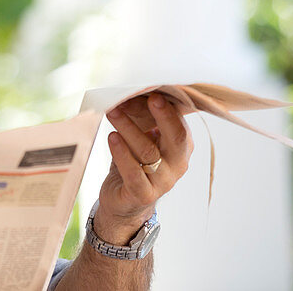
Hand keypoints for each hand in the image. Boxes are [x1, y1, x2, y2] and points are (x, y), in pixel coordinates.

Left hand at [93, 93, 192, 244]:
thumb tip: (130, 94)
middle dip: (163, 115)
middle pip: (176, 137)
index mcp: (181, 147)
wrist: (125, 201)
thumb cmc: (134, 162)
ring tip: (113, 112)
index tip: (150, 91)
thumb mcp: (141, 138)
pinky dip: (121, 153)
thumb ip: (141, 118)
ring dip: (129, 128)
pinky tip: (112, 138)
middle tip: (150, 97)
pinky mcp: (143, 193)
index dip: (164, 107)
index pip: (179, 124)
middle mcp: (177, 164)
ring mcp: (163, 181)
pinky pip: (133, 172)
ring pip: (148, 151)